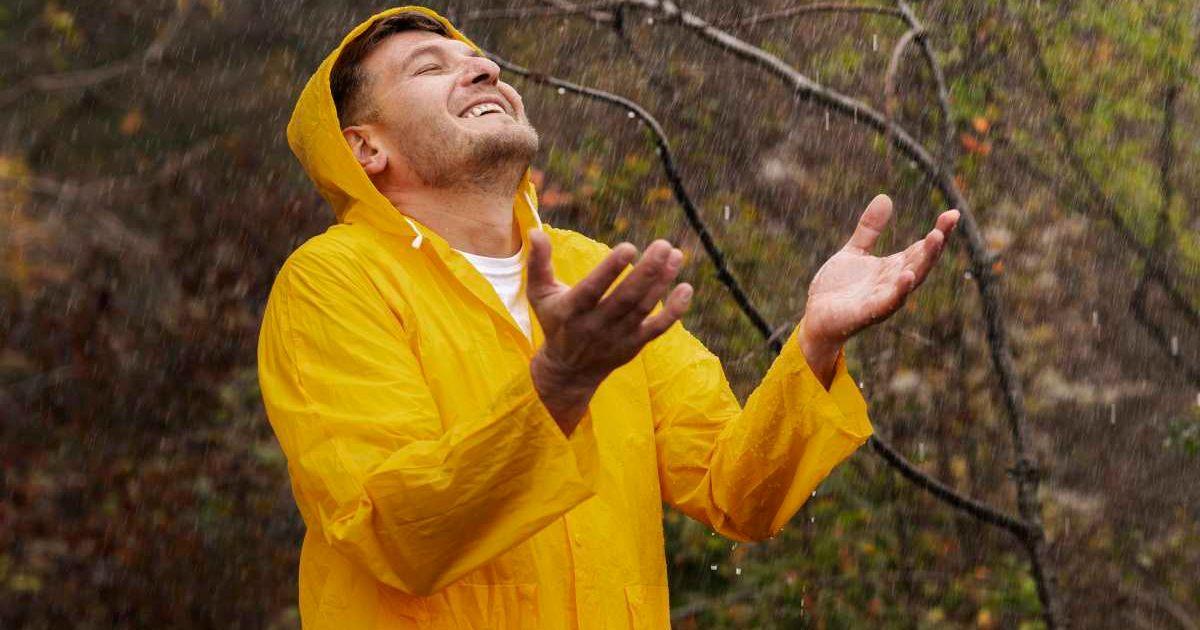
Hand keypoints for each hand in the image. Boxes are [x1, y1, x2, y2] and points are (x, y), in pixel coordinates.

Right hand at [526, 229, 692, 433]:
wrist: (568, 371)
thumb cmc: (555, 322)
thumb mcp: (539, 294)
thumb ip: (538, 263)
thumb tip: (535, 230)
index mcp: (571, 310)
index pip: (593, 289)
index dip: (611, 270)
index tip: (629, 247)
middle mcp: (595, 326)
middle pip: (625, 298)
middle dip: (646, 271)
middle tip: (663, 244)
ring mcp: (617, 337)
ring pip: (643, 309)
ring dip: (662, 282)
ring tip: (676, 254)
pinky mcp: (634, 345)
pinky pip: (657, 328)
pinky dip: (674, 310)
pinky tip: (686, 287)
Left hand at [799, 194, 959, 384]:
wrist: (817, 318)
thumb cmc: (838, 289)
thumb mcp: (854, 252)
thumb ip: (870, 229)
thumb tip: (885, 197)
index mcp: (892, 268)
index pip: (920, 248)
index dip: (938, 232)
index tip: (953, 214)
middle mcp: (893, 283)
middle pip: (921, 261)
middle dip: (936, 242)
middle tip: (950, 220)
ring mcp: (883, 298)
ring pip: (911, 279)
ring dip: (924, 260)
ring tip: (936, 238)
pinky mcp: (868, 312)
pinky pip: (888, 302)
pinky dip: (900, 290)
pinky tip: (907, 274)